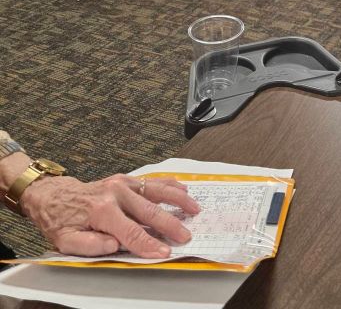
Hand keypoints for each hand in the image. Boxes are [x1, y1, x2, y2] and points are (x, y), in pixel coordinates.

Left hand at [20, 173, 199, 257]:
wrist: (55, 195)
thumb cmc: (62, 220)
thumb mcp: (66, 240)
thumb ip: (90, 245)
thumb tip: (114, 246)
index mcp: (102, 210)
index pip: (130, 232)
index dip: (148, 244)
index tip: (164, 252)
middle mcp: (115, 193)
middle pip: (149, 210)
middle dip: (170, 224)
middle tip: (185, 236)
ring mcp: (123, 183)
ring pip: (156, 191)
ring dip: (177, 200)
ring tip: (194, 209)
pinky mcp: (126, 179)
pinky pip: (152, 181)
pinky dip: (170, 185)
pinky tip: (183, 189)